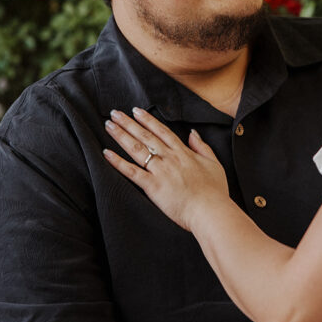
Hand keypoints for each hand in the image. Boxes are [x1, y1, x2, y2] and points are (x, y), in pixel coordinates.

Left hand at [103, 108, 229, 231]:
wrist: (210, 211)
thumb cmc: (214, 192)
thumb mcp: (214, 164)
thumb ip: (202, 146)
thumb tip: (193, 133)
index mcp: (183, 153)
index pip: (161, 131)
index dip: (148, 120)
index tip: (136, 111)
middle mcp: (169, 158)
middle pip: (145, 136)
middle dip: (129, 123)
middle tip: (115, 113)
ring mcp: (160, 171)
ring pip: (136, 149)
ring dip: (121, 136)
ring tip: (109, 125)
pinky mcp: (152, 186)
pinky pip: (131, 172)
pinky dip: (118, 162)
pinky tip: (107, 153)